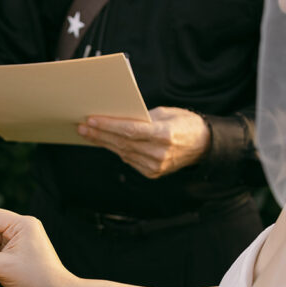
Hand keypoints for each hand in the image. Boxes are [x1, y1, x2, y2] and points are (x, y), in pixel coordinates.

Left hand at [77, 106, 210, 178]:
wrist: (203, 145)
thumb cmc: (184, 123)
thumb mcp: (167, 113)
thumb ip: (143, 117)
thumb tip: (117, 118)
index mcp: (164, 135)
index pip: (130, 130)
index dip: (109, 126)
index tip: (91, 120)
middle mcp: (159, 153)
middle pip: (122, 143)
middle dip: (100, 134)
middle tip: (82, 127)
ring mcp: (155, 166)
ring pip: (122, 153)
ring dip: (103, 143)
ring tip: (88, 134)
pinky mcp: (152, 173)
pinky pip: (129, 160)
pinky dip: (116, 150)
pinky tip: (104, 143)